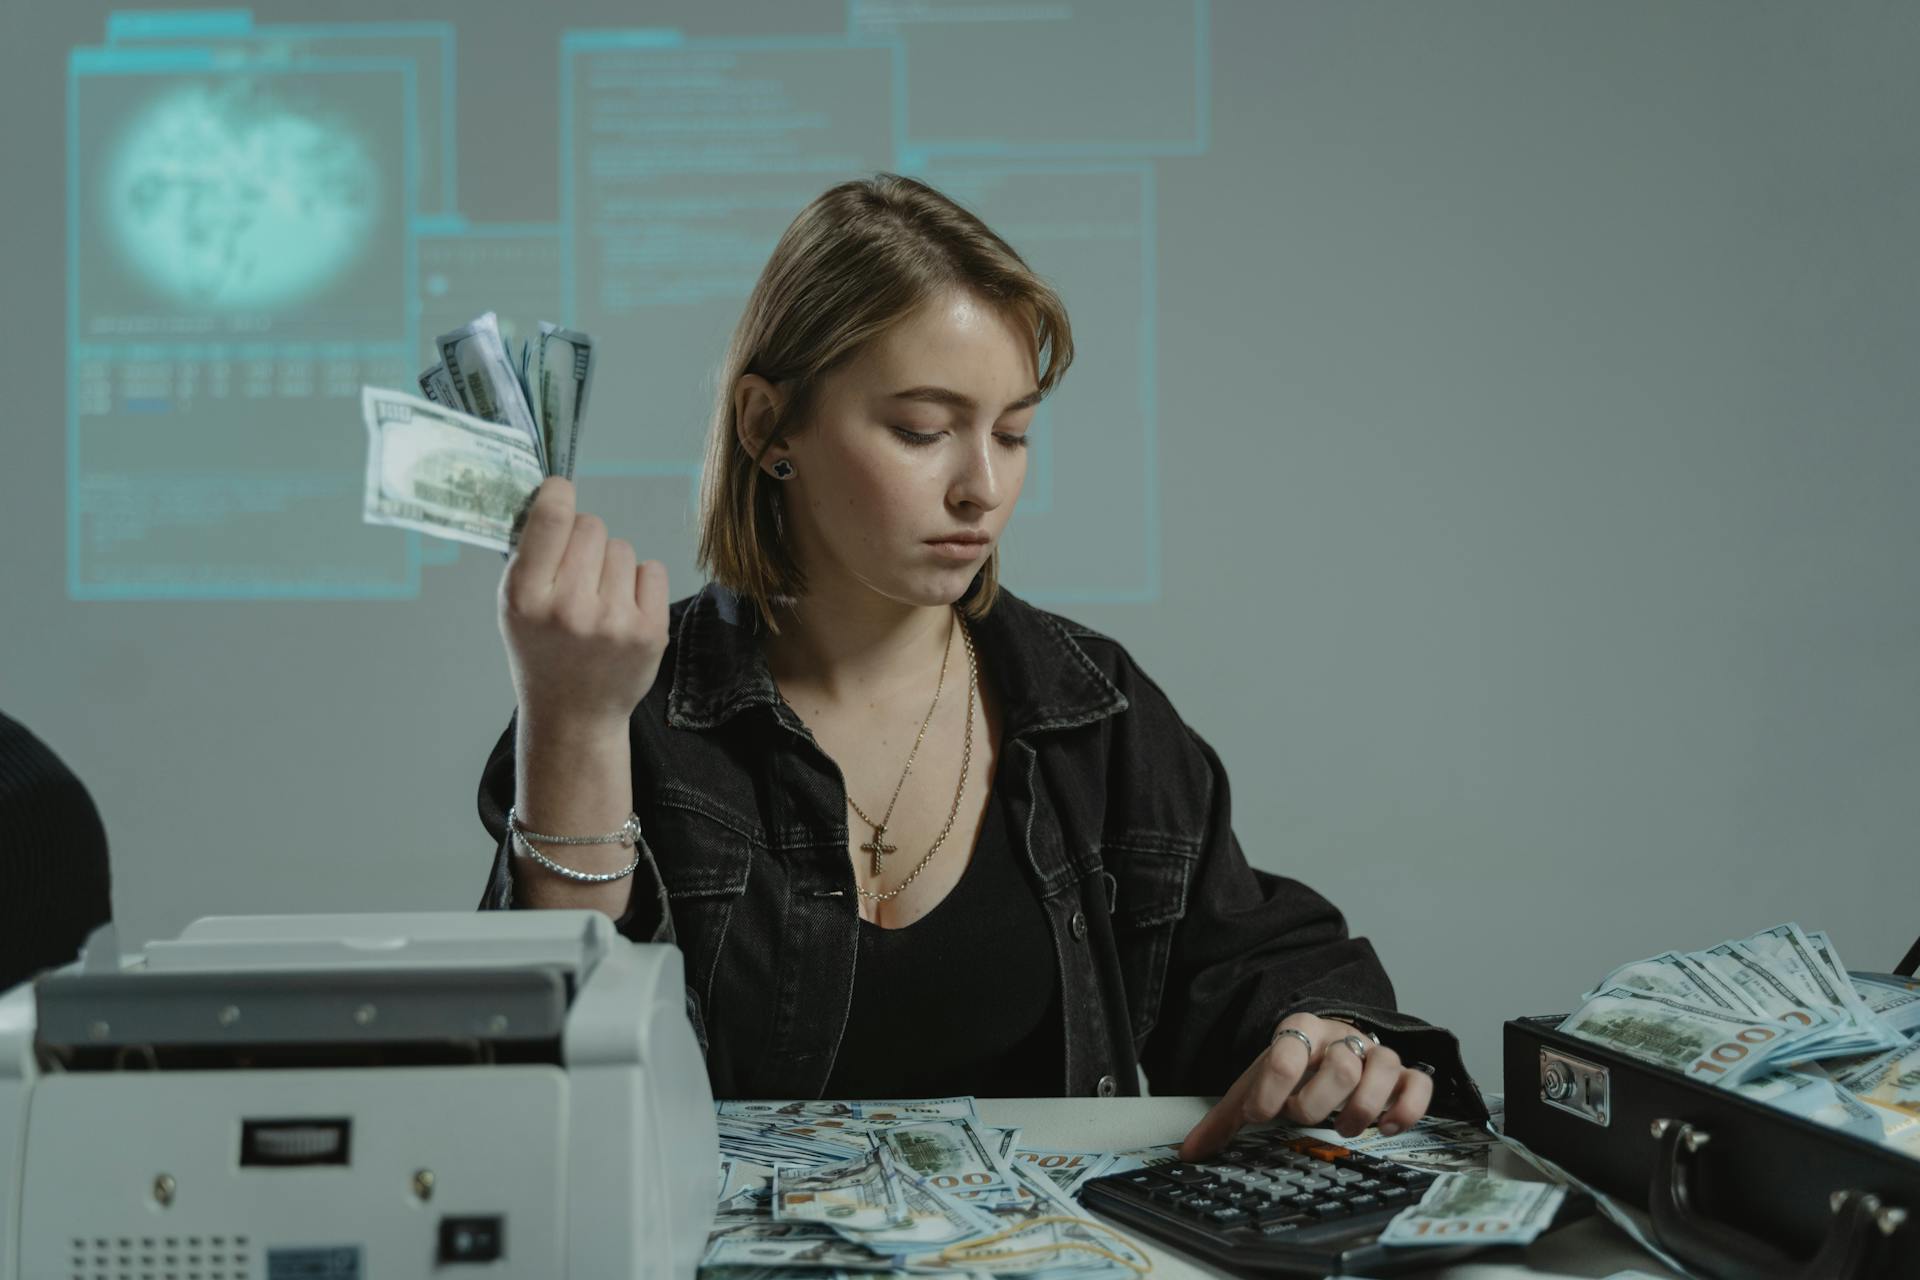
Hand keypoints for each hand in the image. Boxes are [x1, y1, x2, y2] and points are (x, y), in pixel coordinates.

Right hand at [498, 477, 669, 729]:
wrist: (573, 714)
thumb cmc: (541, 651)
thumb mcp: (513, 607)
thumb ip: (529, 554)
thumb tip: (553, 494)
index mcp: (526, 597)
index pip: (552, 519)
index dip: (559, 494)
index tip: (561, 491)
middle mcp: (570, 608)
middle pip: (592, 527)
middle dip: (585, 541)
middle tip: (577, 576)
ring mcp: (614, 621)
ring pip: (623, 548)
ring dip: (612, 565)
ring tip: (599, 600)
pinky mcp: (649, 631)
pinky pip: (652, 569)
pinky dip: (640, 582)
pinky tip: (623, 609)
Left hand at [1178, 1012, 1432, 1160]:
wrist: (1329, 1047)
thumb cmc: (1292, 1072)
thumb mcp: (1256, 1087)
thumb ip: (1225, 1119)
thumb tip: (1190, 1153)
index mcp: (1300, 1031)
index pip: (1289, 1047)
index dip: (1273, 1084)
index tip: (1260, 1113)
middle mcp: (1342, 1036)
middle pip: (1340, 1062)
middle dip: (1318, 1099)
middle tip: (1304, 1117)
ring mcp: (1376, 1053)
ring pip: (1383, 1068)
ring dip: (1362, 1107)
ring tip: (1344, 1127)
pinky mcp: (1404, 1074)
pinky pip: (1419, 1083)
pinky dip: (1407, 1108)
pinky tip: (1386, 1127)